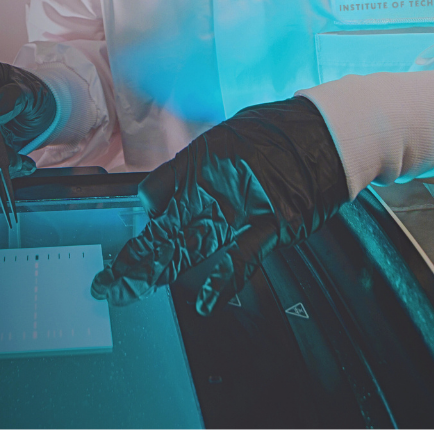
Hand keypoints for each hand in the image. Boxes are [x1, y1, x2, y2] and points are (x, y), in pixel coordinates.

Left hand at [90, 97, 348, 313]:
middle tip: (105, 283)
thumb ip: (199, 166)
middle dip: (134, 258)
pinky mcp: (273, 226)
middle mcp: (214, 184)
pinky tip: (204, 302)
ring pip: (190, 245)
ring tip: (125, 290)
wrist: (328, 130)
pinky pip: (243, 257)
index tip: (142, 231)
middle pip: (163, 228)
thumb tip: (166, 196)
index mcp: (201, 160)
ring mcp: (242, 207)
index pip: (154, 191)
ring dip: (156, 271)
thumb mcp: (230, 137)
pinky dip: (224, 282)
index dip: (145, 214)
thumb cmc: (282, 132)